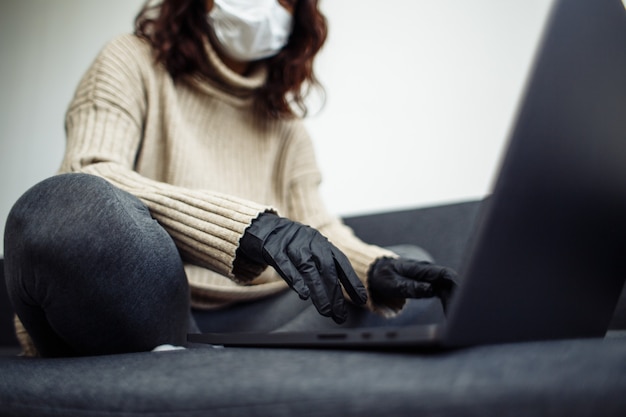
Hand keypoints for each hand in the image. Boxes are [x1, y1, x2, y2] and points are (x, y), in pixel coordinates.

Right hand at [237, 213, 367, 322]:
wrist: (261, 225)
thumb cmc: (289, 244)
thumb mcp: (309, 250)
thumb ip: (321, 267)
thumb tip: (336, 295)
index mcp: (321, 243)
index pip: (341, 263)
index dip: (352, 281)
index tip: (361, 299)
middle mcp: (310, 242)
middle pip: (326, 269)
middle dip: (336, 293)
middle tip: (340, 314)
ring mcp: (291, 244)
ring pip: (308, 269)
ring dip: (320, 292)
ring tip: (327, 311)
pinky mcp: (273, 248)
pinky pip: (285, 265)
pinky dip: (296, 280)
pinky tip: (303, 294)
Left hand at [368, 257, 457, 313]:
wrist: (377, 272)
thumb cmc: (383, 276)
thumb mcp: (392, 283)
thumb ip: (410, 286)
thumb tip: (430, 290)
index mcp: (421, 268)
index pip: (444, 274)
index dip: (457, 283)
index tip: (464, 296)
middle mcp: (429, 272)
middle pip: (450, 283)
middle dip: (458, 297)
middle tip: (459, 315)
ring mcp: (431, 279)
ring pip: (448, 289)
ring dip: (454, 301)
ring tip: (456, 317)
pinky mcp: (430, 286)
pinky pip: (444, 293)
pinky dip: (448, 303)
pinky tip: (451, 313)